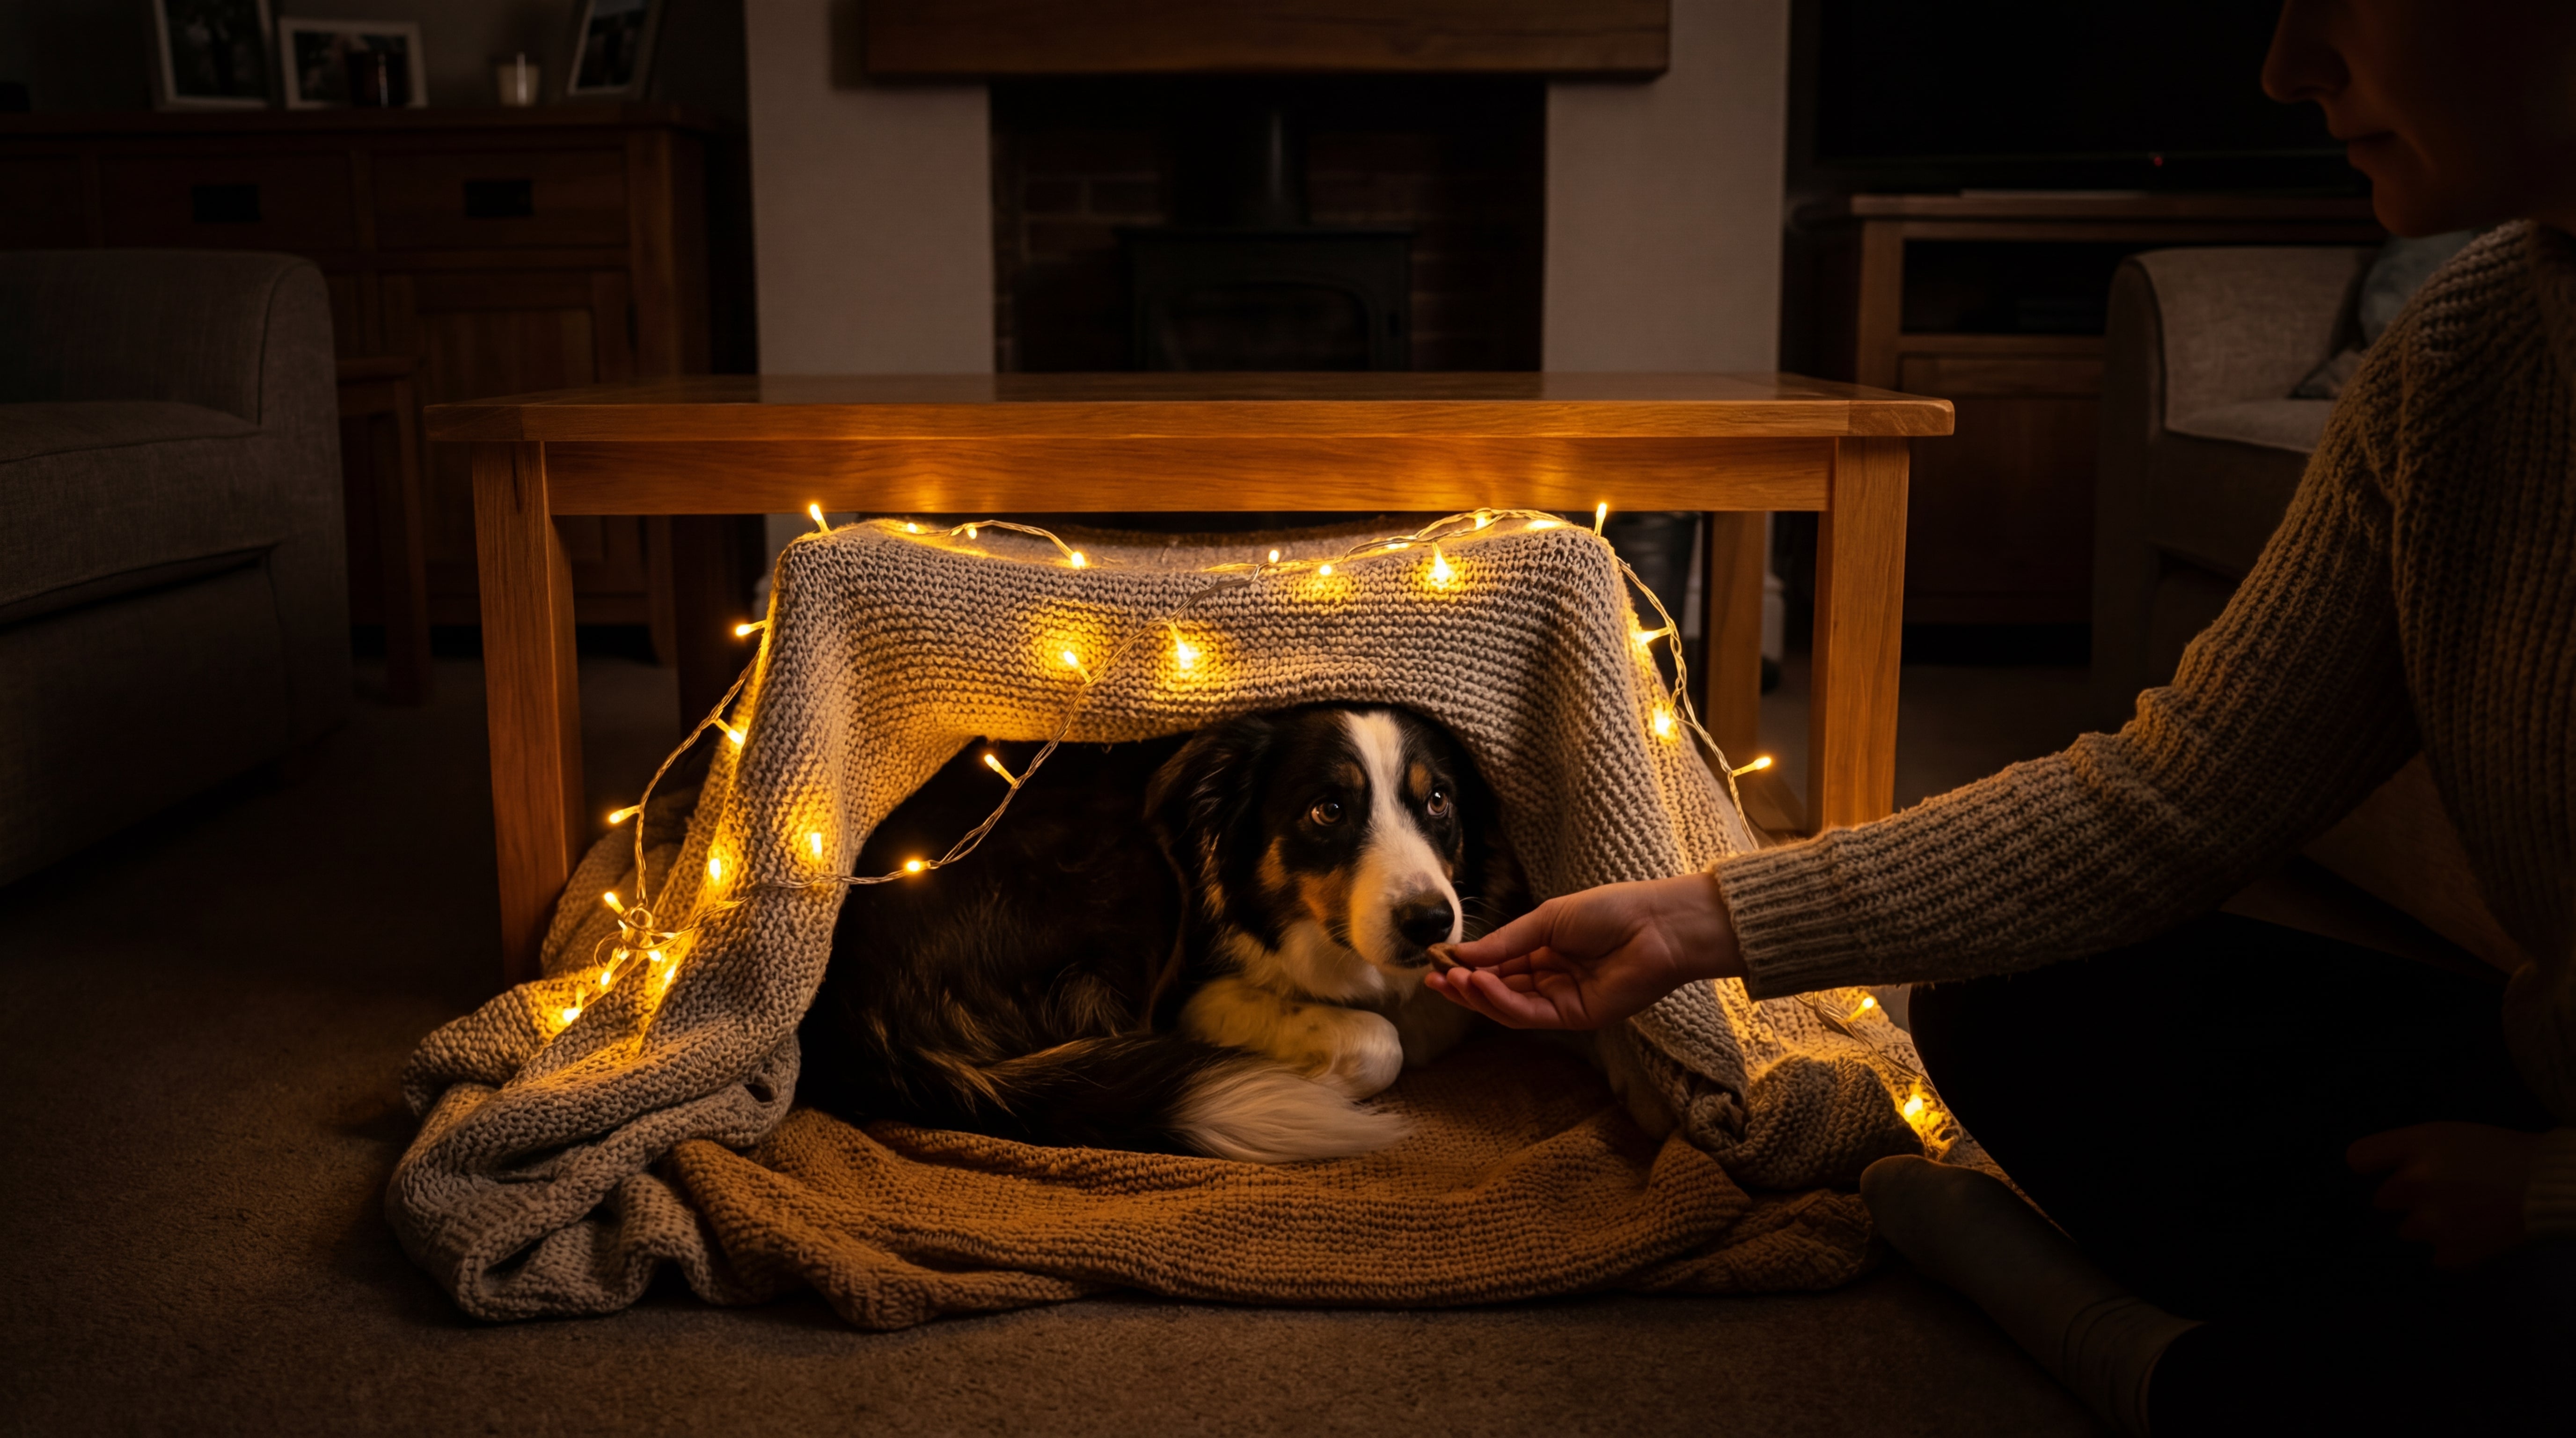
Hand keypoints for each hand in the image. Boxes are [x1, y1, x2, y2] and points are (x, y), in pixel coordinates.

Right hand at [1422, 874, 1742, 1029]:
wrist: (1656, 925)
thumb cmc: (1609, 911)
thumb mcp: (1546, 919)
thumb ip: (1505, 941)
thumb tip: (1459, 954)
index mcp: (1545, 952)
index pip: (1498, 965)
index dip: (1467, 965)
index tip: (1437, 960)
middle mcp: (1550, 980)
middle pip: (1499, 990)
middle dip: (1464, 985)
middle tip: (1434, 979)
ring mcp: (1561, 1000)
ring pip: (1509, 1007)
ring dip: (1478, 995)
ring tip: (1453, 980)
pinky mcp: (1574, 1017)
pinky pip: (1529, 1014)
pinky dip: (1502, 1002)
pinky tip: (1481, 985)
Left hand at [2347, 1122, 2537, 1268]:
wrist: (2548, 1185)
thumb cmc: (2501, 1152)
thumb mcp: (2448, 1134)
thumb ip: (2407, 1150)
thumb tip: (2369, 1167)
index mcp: (2417, 1148)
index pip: (2360, 1158)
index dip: (2366, 1164)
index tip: (2370, 1170)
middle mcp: (2415, 1184)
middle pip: (2383, 1199)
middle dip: (2404, 1197)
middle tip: (2439, 1191)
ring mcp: (2432, 1223)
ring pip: (2407, 1229)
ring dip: (2425, 1223)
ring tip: (2461, 1212)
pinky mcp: (2452, 1252)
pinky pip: (2437, 1254)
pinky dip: (2451, 1247)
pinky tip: (2473, 1231)